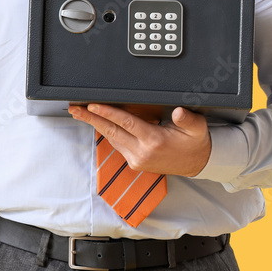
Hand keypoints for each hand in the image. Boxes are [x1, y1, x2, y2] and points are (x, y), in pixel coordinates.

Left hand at [68, 104, 211, 176]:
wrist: (197, 164)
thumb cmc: (195, 143)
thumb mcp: (197, 128)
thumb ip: (187, 119)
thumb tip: (179, 112)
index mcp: (154, 140)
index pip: (125, 123)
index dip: (107, 113)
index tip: (92, 106)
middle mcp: (142, 151)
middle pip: (110, 131)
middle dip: (90, 119)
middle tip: (74, 109)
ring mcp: (137, 159)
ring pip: (111, 138)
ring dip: (96, 125)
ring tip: (81, 113)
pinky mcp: (135, 162)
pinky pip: (117, 144)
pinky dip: (107, 133)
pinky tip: (99, 124)